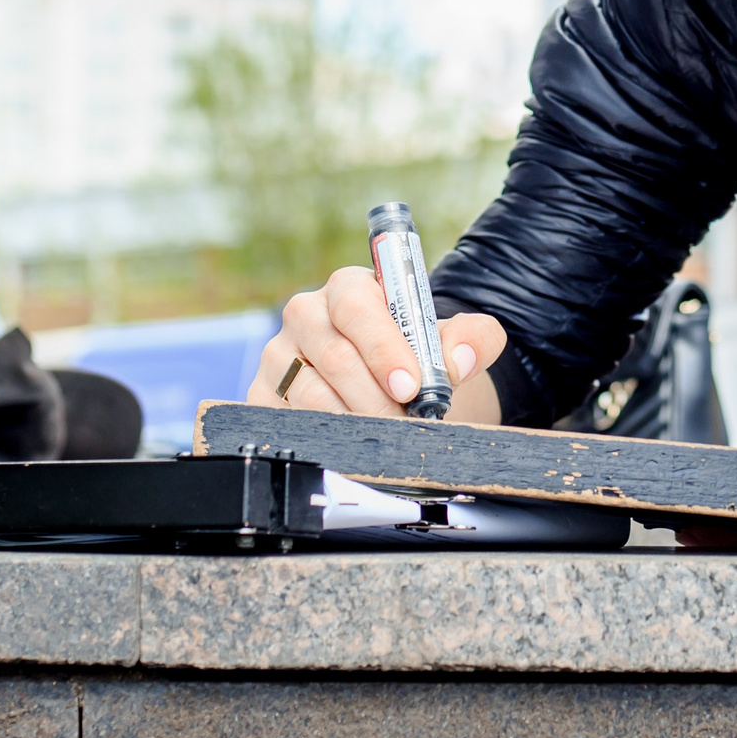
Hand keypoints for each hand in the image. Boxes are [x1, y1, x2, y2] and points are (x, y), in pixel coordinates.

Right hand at [247, 266, 506, 421]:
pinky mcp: (263, 396)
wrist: (397, 391)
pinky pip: (288, 423)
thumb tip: (459, 360)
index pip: (355, 305)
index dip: (383, 346)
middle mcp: (306, 316)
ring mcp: (278, 357)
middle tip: (407, 425)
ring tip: (388, 438)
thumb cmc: (419, 359)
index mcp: (349, 288)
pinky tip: (352, 449)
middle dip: (377, 398)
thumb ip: (474, 339)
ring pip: (311, 396)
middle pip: (334, 356)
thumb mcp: (454, 342)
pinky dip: (324, 441)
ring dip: (355, 423)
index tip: (411, 385)